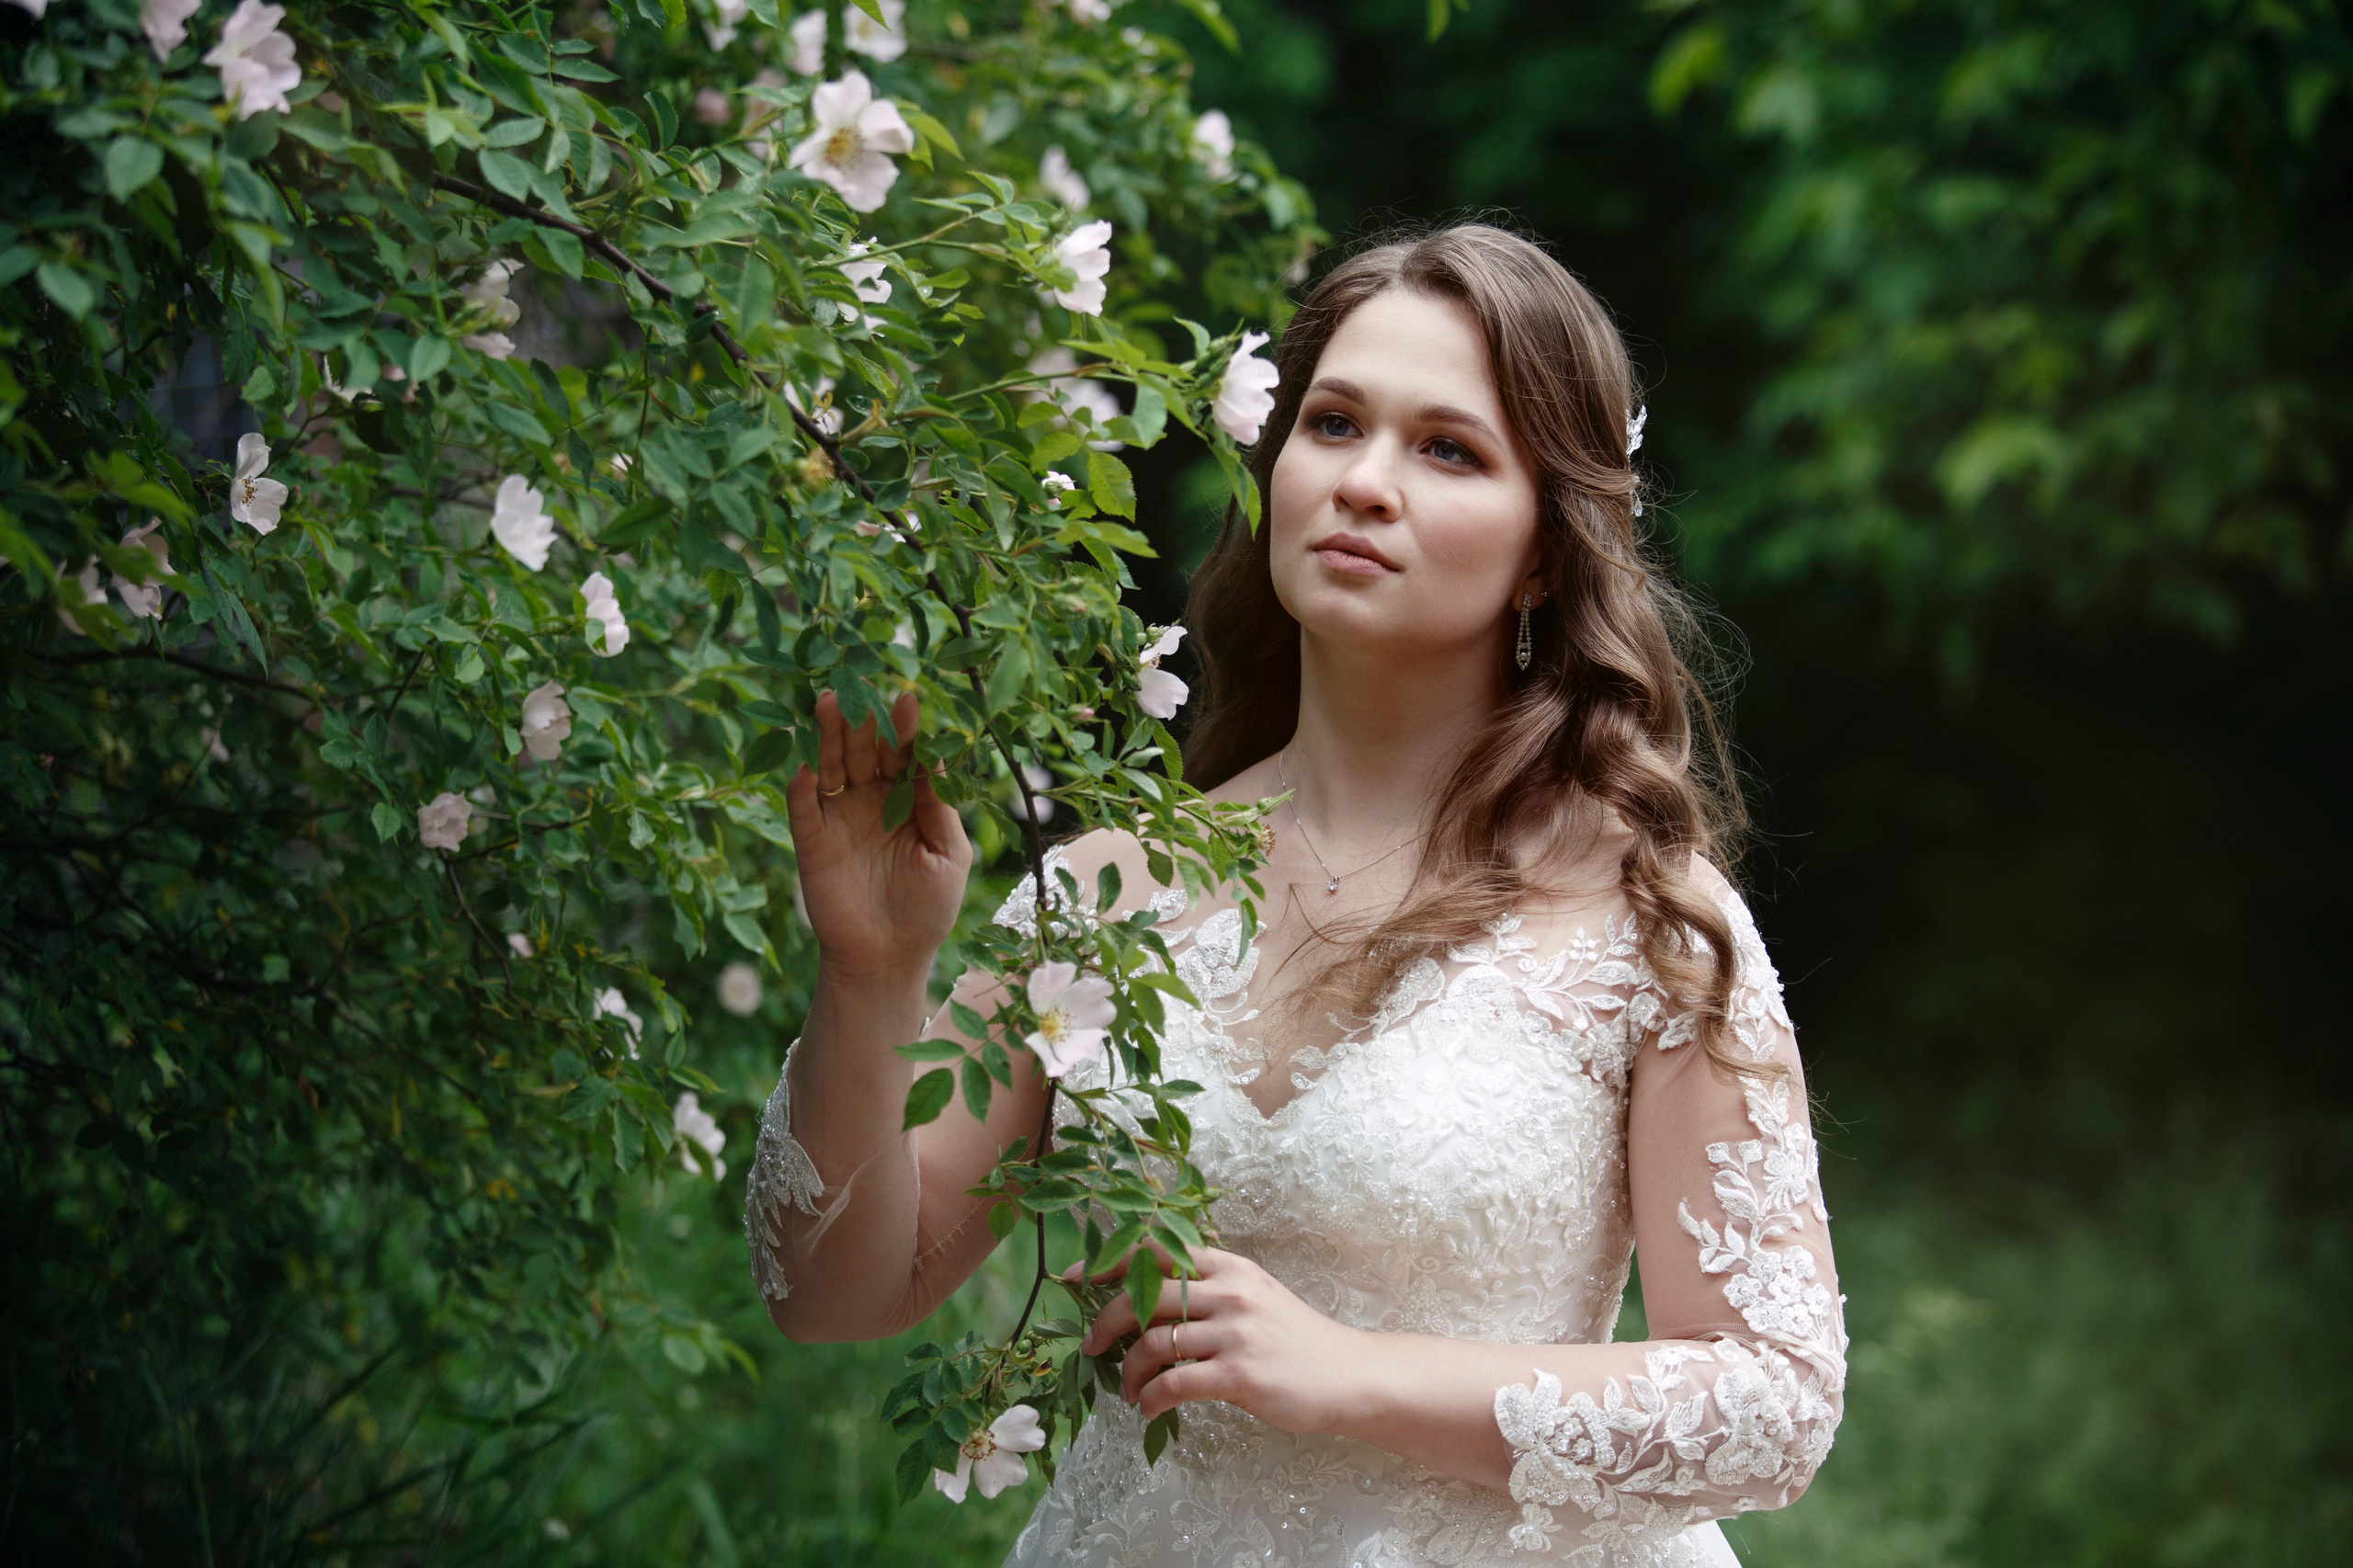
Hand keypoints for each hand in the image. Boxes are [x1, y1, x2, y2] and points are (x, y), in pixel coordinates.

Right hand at [786, 689, 971, 984]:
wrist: (888, 959)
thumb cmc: (928, 908)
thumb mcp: (947, 854)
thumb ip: (938, 806)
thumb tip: (934, 754)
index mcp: (908, 799)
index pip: (906, 754)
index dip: (905, 728)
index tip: (907, 698)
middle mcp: (871, 799)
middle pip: (865, 750)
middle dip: (862, 720)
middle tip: (858, 687)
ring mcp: (838, 817)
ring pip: (831, 766)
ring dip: (828, 737)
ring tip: (827, 703)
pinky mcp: (811, 841)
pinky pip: (803, 809)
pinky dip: (801, 788)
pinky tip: (805, 767)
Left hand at [1075, 1246, 1370, 1433]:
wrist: (1347, 1375)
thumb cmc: (1295, 1340)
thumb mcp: (1255, 1297)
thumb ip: (1210, 1289)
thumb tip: (1147, 1296)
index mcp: (1230, 1267)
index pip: (1158, 1250)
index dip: (1110, 1261)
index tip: (1075, 1276)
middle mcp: (1230, 1291)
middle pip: (1143, 1295)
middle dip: (1106, 1322)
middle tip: (1092, 1347)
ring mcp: (1235, 1332)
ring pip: (1152, 1344)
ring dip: (1128, 1373)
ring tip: (1128, 1392)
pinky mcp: (1239, 1374)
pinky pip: (1173, 1385)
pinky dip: (1150, 1401)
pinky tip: (1148, 1411)